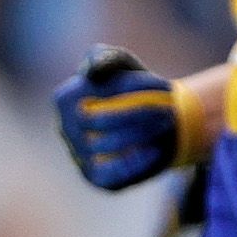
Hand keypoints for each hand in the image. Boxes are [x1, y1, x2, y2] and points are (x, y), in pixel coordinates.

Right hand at [55, 46, 183, 190]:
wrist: (152, 123)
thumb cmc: (132, 89)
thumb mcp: (124, 65)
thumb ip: (107, 57)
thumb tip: (93, 71)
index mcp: (65, 98)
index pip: (94, 92)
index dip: (133, 88)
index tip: (167, 86)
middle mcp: (65, 129)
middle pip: (100, 121)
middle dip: (140, 115)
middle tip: (171, 111)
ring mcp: (78, 156)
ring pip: (109, 146)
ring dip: (145, 134)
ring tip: (170, 124)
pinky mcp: (96, 178)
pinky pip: (113, 175)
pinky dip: (137, 163)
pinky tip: (158, 150)